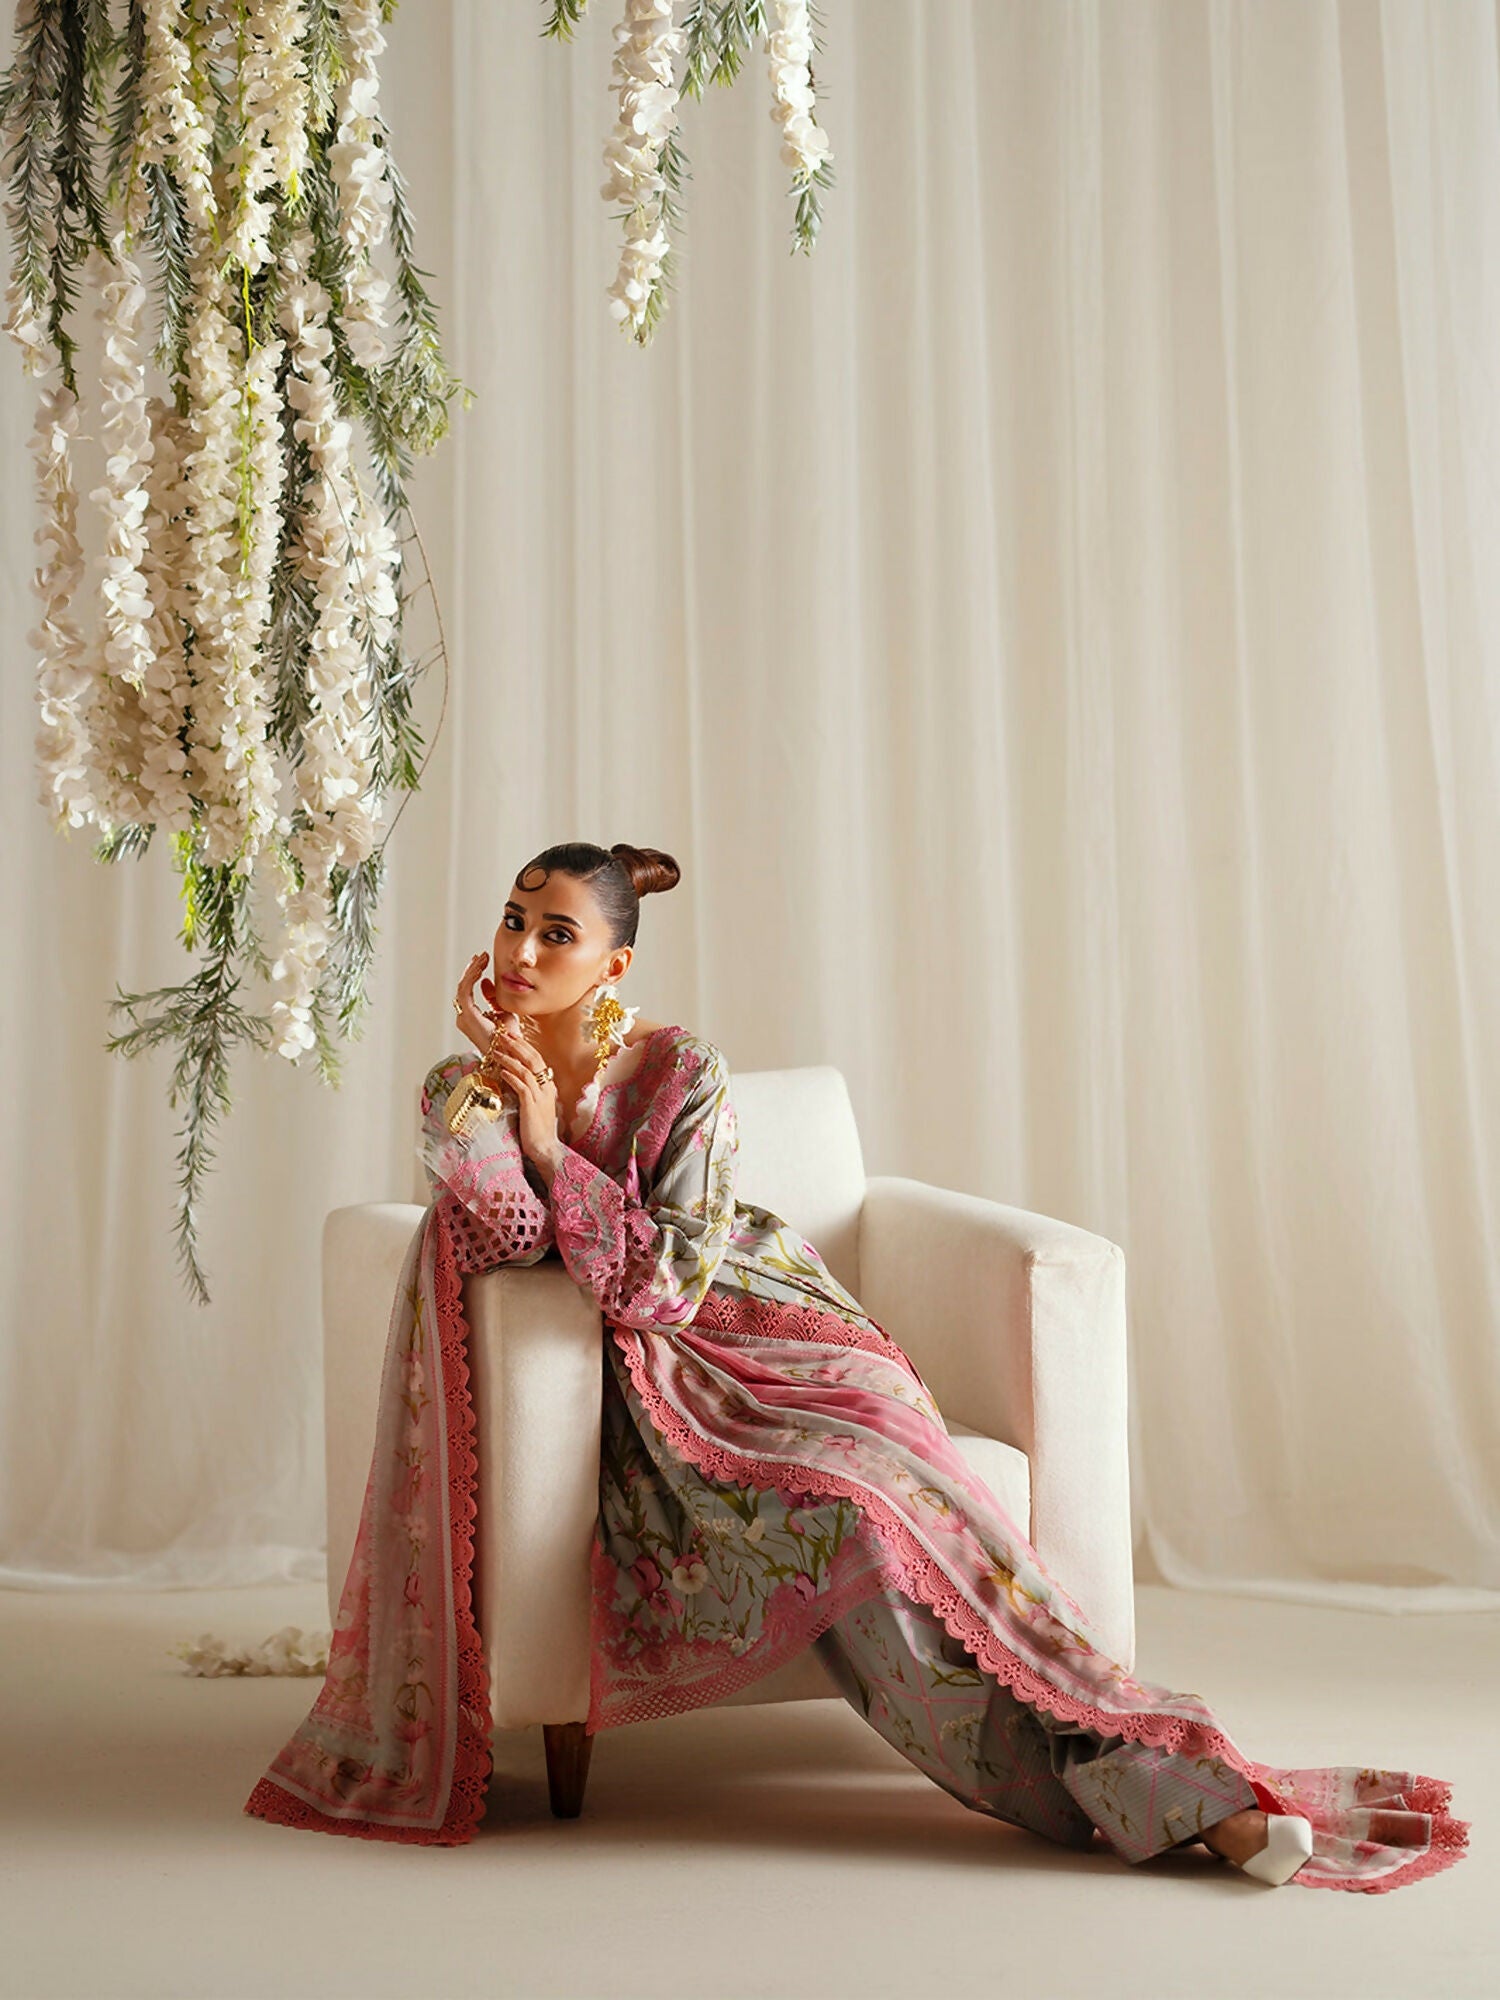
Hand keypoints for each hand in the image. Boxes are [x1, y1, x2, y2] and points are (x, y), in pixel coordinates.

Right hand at [452, 950, 504, 1055]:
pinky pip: (465, 991)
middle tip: (481, 956)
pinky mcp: (468, 1015)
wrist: (511, 1051)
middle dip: (472, 970)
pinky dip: (472, 977)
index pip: (467, 991)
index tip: (482, 961)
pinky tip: (480, 968)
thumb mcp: (503, 1012)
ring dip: (472, 971)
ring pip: (463, 987)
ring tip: (482, 958)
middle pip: (463, 987)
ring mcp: (464, 1017)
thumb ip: (493, 999)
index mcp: (470, 1017)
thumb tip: (486, 982)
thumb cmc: (509, 1036)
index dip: (473, 975)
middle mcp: (463, 1017)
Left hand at [481, 1014, 565, 1180]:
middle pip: (533, 1059)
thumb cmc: (536, 1129)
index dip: (523, 1046)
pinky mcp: (532, 1105)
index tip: (510, 1036)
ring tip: (497, 1051)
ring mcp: (540, 1096)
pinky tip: (502, 1071)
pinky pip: (522, 1086)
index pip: (537, 1059)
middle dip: (517, 1045)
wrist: (545, 1148)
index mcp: (547, 1086)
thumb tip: (511, 1077)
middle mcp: (546, 1087)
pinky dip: (512, 1076)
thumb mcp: (534, 1105)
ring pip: (527, 1070)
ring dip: (510, 1059)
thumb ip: (526, 1090)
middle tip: (502, 1035)